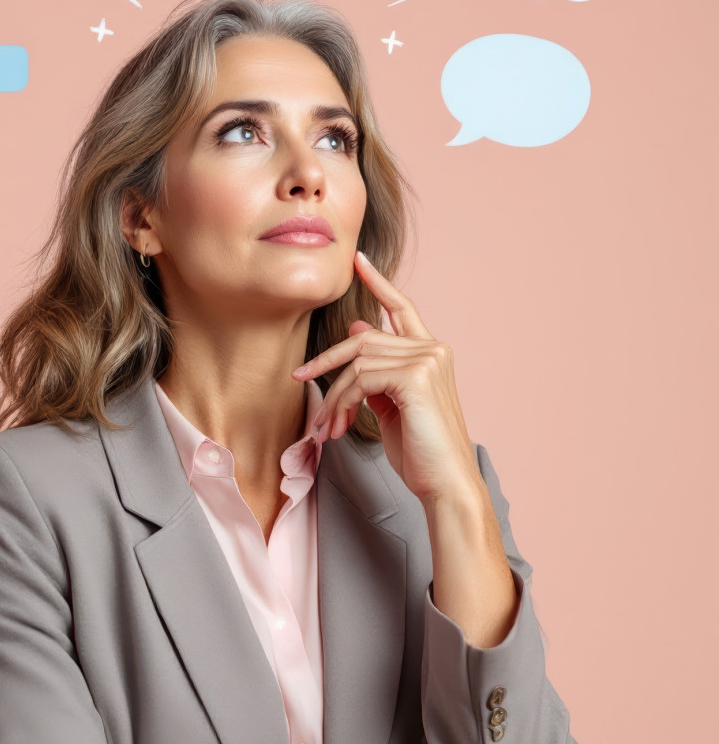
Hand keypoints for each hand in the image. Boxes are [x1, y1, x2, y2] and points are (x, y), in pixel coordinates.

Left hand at [292, 251, 479, 503]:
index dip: (378, 282)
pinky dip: (343, 402)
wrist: (444, 483)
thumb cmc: (419, 451)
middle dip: (326, 361)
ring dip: (334, 396)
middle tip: (299, 379)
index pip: (401, 307)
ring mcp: (428, 359)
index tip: (357, 260)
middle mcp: (433, 349)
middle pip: (363, 339)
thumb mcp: (390, 403)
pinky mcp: (417, 376)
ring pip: (357, 362)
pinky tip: (342, 426)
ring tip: (327, 426)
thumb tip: (357, 326)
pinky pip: (361, 379)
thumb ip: (376, 368)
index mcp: (430, 353)